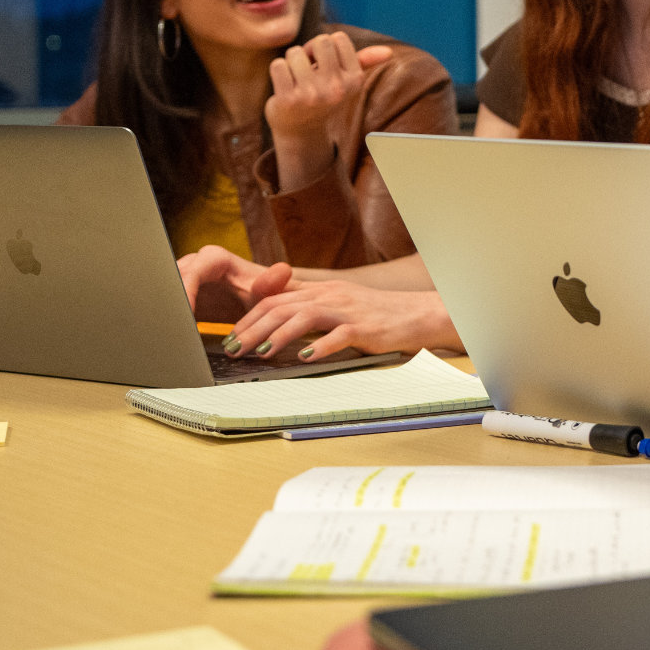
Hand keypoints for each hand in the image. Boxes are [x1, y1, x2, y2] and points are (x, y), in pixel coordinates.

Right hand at [175, 245, 290, 322]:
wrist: (257, 301)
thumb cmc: (265, 296)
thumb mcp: (269, 294)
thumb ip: (272, 285)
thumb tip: (282, 270)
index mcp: (215, 259)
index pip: (192, 272)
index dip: (185, 292)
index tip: (185, 315)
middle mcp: (196, 263)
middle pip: (172, 280)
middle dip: (170, 303)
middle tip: (171, 328)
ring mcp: (185, 277)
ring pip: (165, 289)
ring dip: (165, 310)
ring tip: (169, 332)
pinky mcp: (180, 293)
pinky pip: (167, 302)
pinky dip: (167, 315)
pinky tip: (171, 332)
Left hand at [225, 279, 459, 361]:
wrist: (418, 314)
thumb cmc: (377, 316)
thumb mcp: (340, 306)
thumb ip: (310, 310)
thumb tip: (276, 325)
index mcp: (322, 290)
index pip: (275, 299)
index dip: (248, 317)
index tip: (230, 336)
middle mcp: (331, 295)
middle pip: (282, 306)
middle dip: (252, 328)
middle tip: (232, 349)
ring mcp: (348, 310)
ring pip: (303, 317)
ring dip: (276, 336)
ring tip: (258, 353)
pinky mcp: (365, 328)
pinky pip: (338, 335)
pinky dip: (318, 347)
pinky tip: (303, 358)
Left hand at [262, 32, 392, 189]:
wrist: (300, 130)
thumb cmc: (322, 96)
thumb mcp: (346, 80)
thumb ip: (365, 62)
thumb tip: (389, 52)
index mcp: (354, 80)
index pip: (338, 38)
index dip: (326, 46)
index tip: (324, 63)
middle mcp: (337, 88)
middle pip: (320, 40)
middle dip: (309, 50)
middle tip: (307, 68)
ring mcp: (312, 95)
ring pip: (295, 52)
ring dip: (291, 62)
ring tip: (296, 79)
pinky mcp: (288, 99)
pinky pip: (278, 65)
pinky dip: (278, 71)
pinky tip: (284, 86)